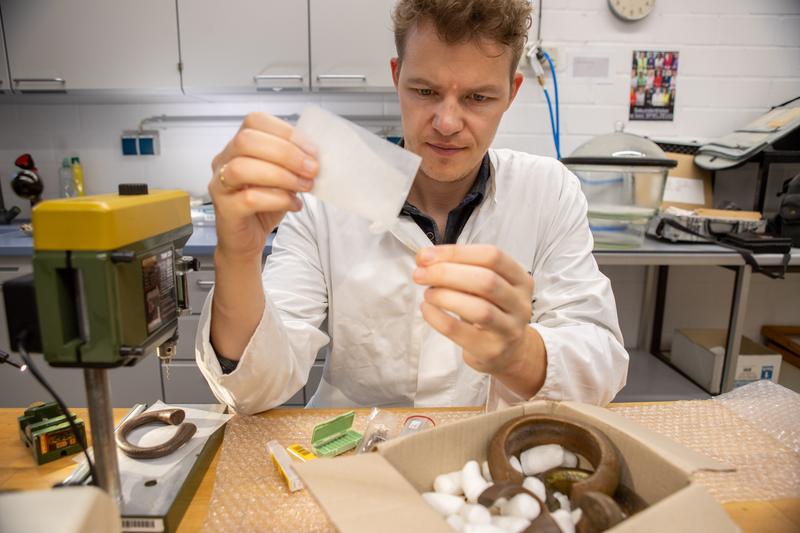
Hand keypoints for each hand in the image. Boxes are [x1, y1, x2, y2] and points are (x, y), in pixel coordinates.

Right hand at [209, 113, 318, 260]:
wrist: (246, 241)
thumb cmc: (263, 206)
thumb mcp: (283, 177)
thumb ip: (293, 163)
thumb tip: (315, 156)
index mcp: (238, 145)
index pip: (255, 121)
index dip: (286, 132)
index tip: (312, 151)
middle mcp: (223, 160)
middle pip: (246, 141)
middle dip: (286, 153)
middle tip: (311, 170)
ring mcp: (219, 185)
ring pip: (242, 168)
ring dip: (281, 176)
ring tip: (304, 187)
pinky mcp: (225, 210)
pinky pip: (248, 198)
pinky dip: (277, 199)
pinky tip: (294, 205)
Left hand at [413, 244, 545, 395]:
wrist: (509, 352)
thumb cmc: (491, 310)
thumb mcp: (485, 286)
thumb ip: (460, 268)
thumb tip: (424, 257)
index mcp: (520, 279)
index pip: (492, 256)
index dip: (456, 252)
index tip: (426, 256)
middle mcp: (520, 303)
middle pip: (486, 280)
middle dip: (446, 273)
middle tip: (420, 274)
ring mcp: (508, 329)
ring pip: (478, 308)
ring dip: (444, 296)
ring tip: (427, 293)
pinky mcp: (490, 350)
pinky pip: (458, 331)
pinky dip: (437, 317)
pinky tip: (426, 309)